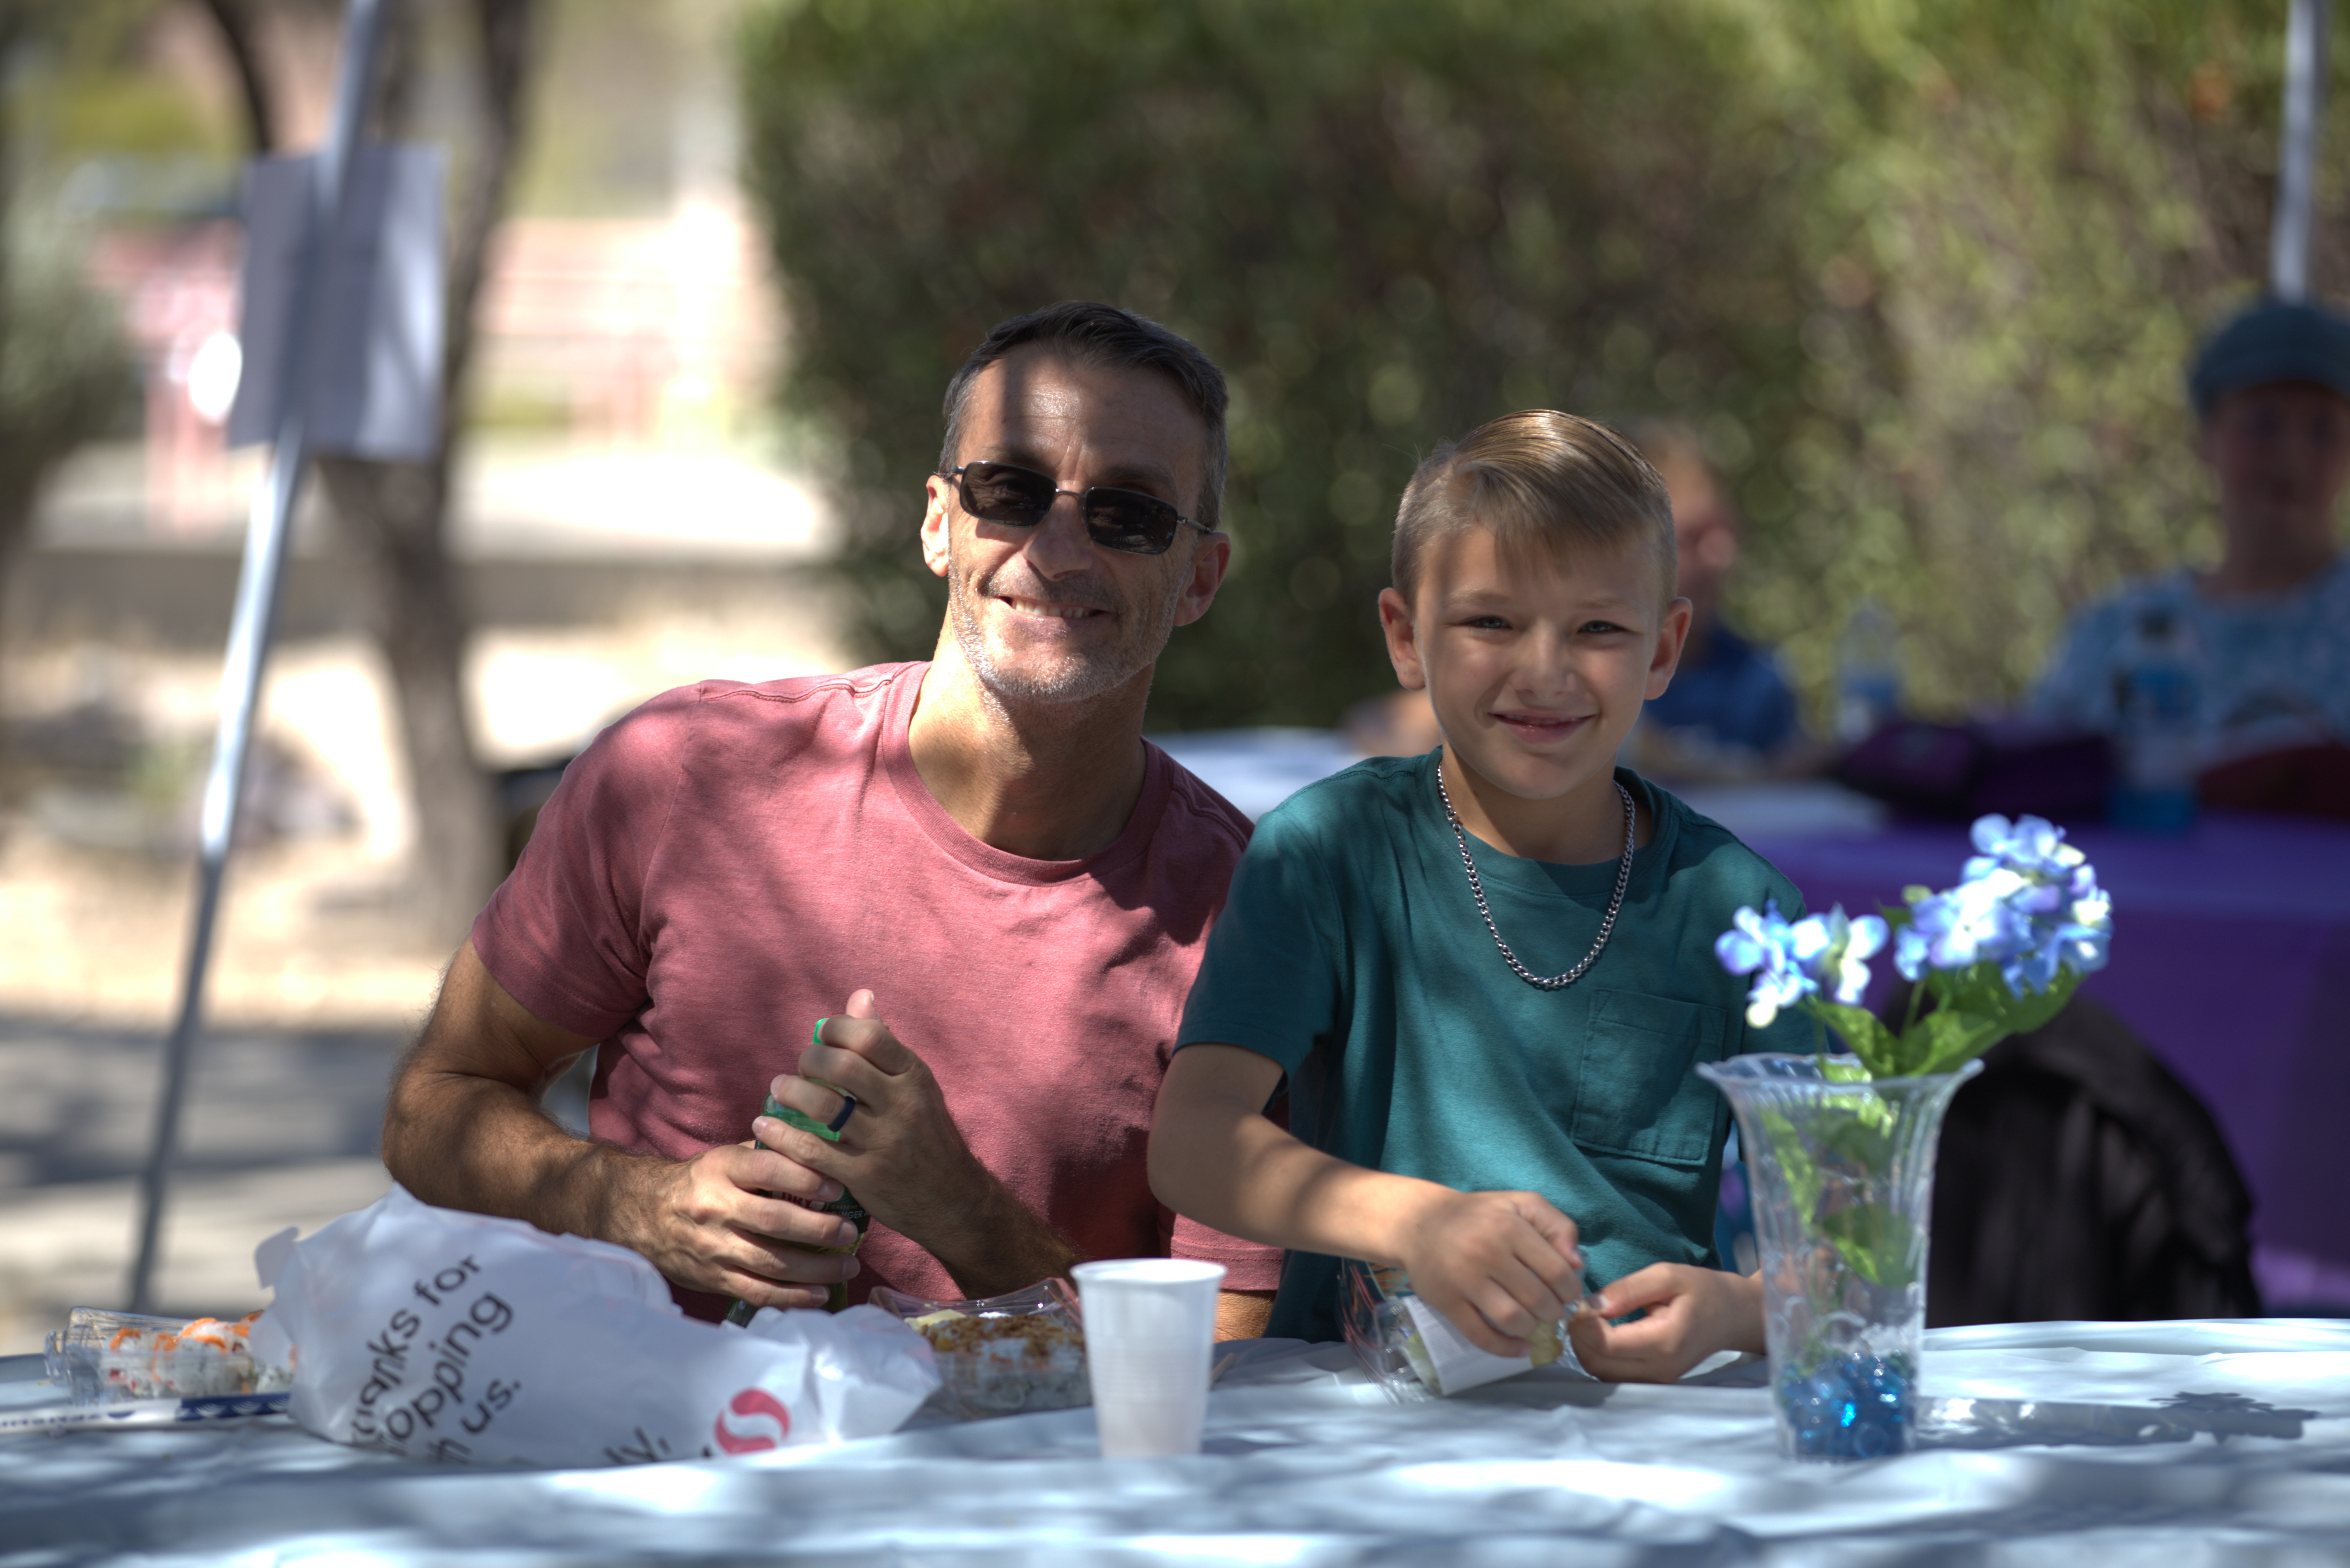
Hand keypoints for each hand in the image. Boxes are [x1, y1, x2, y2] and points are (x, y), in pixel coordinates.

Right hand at [611, 1141, 861, 1311]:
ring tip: (847, 1265)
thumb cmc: (700, 1182)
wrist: (643, 1214)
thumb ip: (766, 1154)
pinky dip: (793, 1297)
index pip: (766, 1169)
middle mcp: (716, 1208)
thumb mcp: (724, 1157)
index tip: (838, 1187)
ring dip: (816, 1269)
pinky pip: (758, 1292)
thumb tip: (820, 1149)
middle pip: (774, 1222)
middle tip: (851, 1233)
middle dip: (819, 1230)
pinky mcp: (714, 1279)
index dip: (804, 1177)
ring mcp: (714, 1248)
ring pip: (771, 1263)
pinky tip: (821, 1294)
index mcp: (721, 1170)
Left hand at [758, 990, 1052, 1289]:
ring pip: (824, 1107)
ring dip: (791, 1093)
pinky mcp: (864, 1176)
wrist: (951, 1199)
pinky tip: (766, 1127)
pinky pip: (813, 1152)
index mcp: (914, 1076)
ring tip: (778, 1090)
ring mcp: (883, 1143)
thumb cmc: (928, 1134)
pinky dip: (783, 1136)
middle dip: (809, 1060)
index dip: (835, 1029)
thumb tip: (859, 995)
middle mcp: (902, 1105)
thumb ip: (885, 1043)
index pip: (870, 1036)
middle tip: (799, 1067)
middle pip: (843, 1067)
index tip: (821, 1038)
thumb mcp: (916, 1085)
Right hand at [1392, 1188, 1584, 1358]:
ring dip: (1532, 1329)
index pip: (1557, 1272)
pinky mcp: (1447, 1302)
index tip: (1566, 1293)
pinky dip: (1505, 1349)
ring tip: (1533, 1322)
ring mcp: (1465, 1280)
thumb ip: (1558, 1225)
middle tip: (1550, 1310)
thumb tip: (1577, 1264)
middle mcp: (1487, 1253)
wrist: (1419, 1223)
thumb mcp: (1521, 1204)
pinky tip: (1519, 1348)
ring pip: (1513, 1320)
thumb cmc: (1479, 1215)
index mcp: (1510, 1228)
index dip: (1570, 1290)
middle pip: (1538, 1300)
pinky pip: (1481, 1336)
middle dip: (1553, 1312)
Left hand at [1565, 1264, 1764, 1382]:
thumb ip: (1629, 1290)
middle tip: (1581, 1309)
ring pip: (1601, 1374)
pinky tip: (1602, 1333)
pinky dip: (1599, 1356)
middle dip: (1579, 1336)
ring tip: (1591, 1319)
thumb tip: (1593, 1305)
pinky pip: (1613, 1375)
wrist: (1733, 1316)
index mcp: (1665, 1341)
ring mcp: (1657, 1380)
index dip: (1582, 1324)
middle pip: (1597, 1364)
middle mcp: (1660, 1369)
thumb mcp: (1667, 1276)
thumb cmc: (1703, 1290)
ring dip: (1586, 1348)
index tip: (1581, 1301)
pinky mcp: (1654, 1381)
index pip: (1605, 1345)